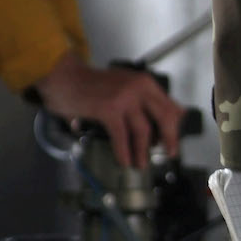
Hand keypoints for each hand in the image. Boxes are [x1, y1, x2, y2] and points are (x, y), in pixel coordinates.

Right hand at [35, 50, 184, 167]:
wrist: (65, 77)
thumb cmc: (94, 85)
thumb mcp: (126, 85)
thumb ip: (145, 100)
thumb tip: (167, 118)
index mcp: (145, 83)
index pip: (170, 105)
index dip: (175, 125)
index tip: (175, 138)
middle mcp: (139, 88)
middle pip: (164, 117)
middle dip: (170, 138)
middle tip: (170, 153)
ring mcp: (124, 98)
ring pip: (143, 130)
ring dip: (142, 151)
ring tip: (141, 164)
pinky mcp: (109, 109)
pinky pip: (122, 136)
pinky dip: (124, 152)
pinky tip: (124, 161)